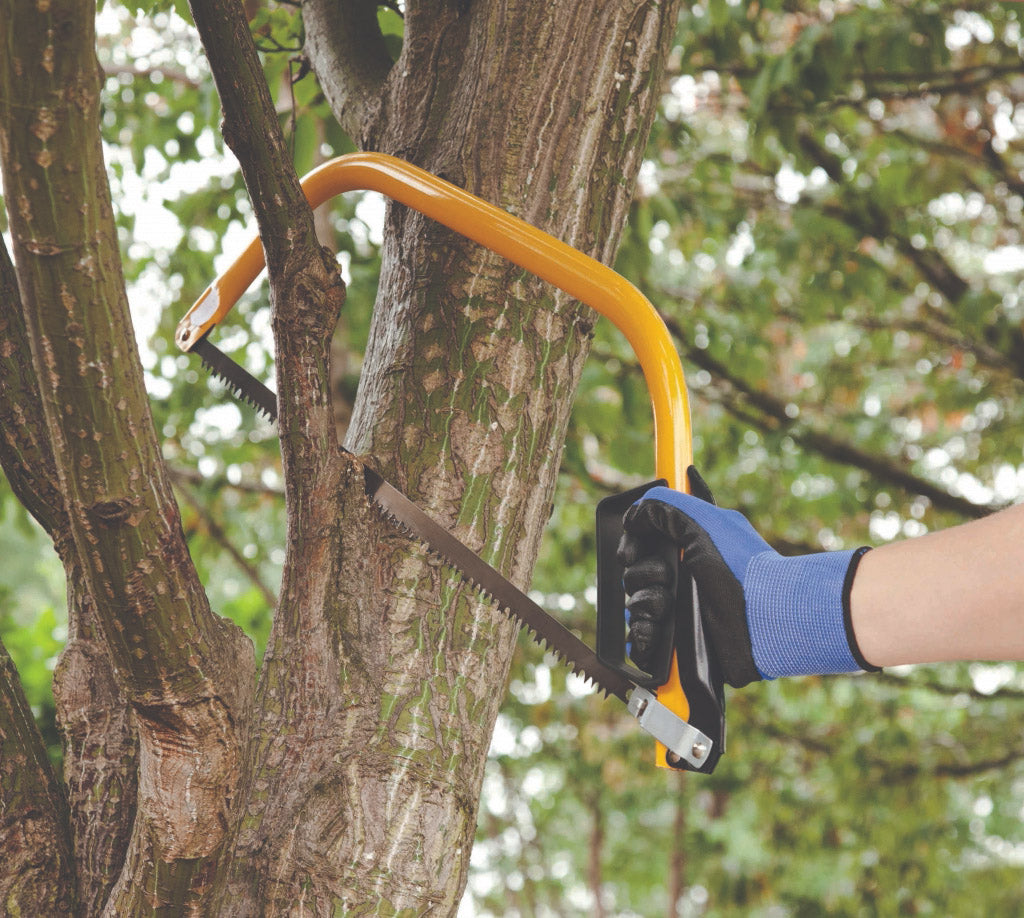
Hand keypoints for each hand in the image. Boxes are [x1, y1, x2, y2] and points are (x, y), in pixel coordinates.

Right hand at [617, 468, 876, 686]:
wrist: (767, 623)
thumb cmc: (742, 569)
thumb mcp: (704, 524)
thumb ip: (666, 508)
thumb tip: (634, 515)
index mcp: (689, 548)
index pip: (643, 542)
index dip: (632, 545)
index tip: (629, 553)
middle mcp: (683, 578)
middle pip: (634, 575)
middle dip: (641, 577)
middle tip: (665, 579)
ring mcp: (681, 612)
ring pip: (635, 607)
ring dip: (643, 606)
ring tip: (666, 608)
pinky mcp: (679, 644)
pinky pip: (642, 641)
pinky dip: (642, 636)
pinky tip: (655, 632)